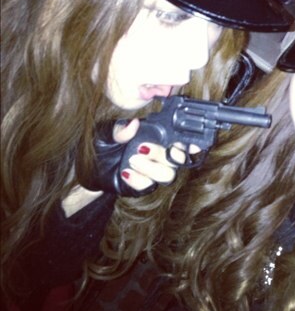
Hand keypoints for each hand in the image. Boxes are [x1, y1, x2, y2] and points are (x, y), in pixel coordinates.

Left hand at [80, 120, 196, 196]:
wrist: (88, 168)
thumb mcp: (107, 133)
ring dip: (152, 168)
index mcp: (156, 138)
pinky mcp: (142, 186)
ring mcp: (152, 172)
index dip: (190, 144)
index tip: (190, 144)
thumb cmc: (102, 146)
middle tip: (142, 148)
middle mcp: (158, 156)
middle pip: (178, 159)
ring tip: (132, 160)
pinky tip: (126, 173)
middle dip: (163, 154)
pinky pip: (149, 186)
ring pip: (168, 175)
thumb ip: (120, 129)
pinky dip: (139, 179)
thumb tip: (133, 124)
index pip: (180, 141)